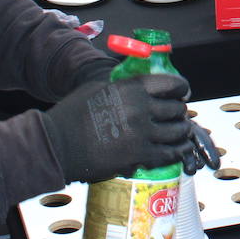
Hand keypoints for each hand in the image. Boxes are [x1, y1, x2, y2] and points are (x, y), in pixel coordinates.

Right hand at [42, 75, 191, 183]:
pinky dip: (179, 150)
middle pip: (176, 108)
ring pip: (177, 131)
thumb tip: (141, 82)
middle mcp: (141, 108)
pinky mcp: (139, 156)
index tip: (182, 93)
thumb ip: (123, 84)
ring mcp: (142, 133)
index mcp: (132, 88)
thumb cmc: (73, 114)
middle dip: (179, 111)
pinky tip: (181, 148)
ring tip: (182, 130)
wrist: (57, 145)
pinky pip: (170, 153)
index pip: (172, 83)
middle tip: (177, 114)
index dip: (181, 88)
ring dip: (182, 130)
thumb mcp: (98, 86)